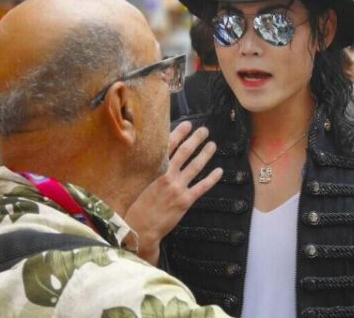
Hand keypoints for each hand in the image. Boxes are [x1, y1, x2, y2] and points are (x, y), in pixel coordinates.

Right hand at [124, 121, 221, 264]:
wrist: (137, 228)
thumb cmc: (134, 206)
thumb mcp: (137, 182)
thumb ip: (147, 170)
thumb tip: (156, 156)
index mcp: (154, 170)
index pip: (168, 146)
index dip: (179, 133)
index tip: (187, 125)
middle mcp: (167, 176)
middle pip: (184, 152)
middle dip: (195, 139)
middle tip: (204, 130)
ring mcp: (177, 188)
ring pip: (195, 167)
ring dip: (205, 154)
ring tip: (212, 145)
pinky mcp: (185, 201)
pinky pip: (201, 187)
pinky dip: (211, 178)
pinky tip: (219, 171)